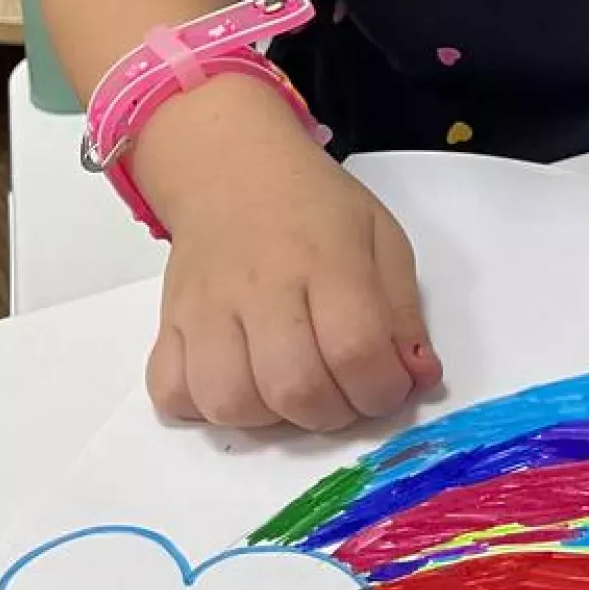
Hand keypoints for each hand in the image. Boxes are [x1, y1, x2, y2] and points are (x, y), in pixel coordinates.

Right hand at [136, 77, 442, 431]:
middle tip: (343, 394)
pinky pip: (171, 392)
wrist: (234, 171)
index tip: (388, 386)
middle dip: (333, 414)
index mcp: (327, 262)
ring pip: (229, 402)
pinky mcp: (169, 322)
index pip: (356, 350)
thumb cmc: (316, 210)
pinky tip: (239, 382)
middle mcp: (261, 287)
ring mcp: (206, 307)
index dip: (382, 389)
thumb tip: (419, 378)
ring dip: (271, 418)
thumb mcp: (382, 240)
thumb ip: (405, 314)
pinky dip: (204, 406)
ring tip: (291, 390)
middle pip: (294, 389)